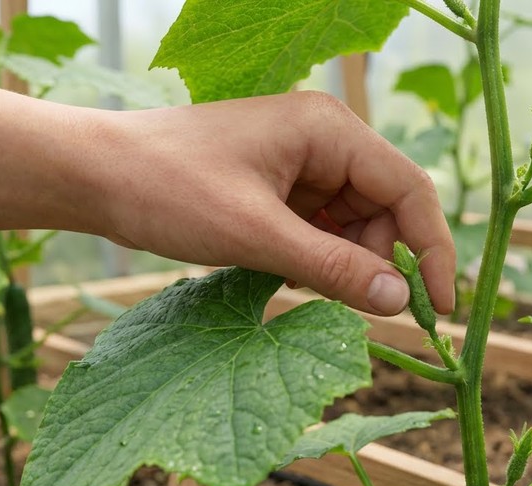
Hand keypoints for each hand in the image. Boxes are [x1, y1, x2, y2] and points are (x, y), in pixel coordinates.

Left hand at [93, 91, 455, 315]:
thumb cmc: (167, 187)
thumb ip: (332, 268)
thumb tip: (399, 301)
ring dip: (345, 264)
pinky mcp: (279, 188)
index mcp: (328, 130)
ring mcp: (301, 165)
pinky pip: (322, 230)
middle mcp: (324, 142)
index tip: (438, 309)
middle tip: (366, 310)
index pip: (409, 189)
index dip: (432, 250)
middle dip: (381, 262)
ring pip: (354, 225)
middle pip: (386, 210)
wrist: (93, 175)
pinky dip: (317, 260)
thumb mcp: (255, 234)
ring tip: (306, 288)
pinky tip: (289, 276)